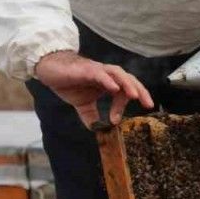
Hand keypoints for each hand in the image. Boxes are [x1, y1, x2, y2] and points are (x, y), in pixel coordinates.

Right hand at [34, 51, 153, 127]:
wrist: (50, 69)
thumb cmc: (69, 82)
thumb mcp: (82, 104)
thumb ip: (91, 115)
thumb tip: (96, 129)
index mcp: (108, 82)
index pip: (124, 92)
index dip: (123, 106)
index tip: (117, 121)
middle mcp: (107, 74)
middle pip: (129, 79)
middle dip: (141, 91)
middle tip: (149, 104)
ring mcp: (97, 70)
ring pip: (119, 74)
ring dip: (128, 84)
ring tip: (135, 96)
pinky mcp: (86, 69)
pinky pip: (100, 73)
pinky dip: (108, 80)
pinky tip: (114, 88)